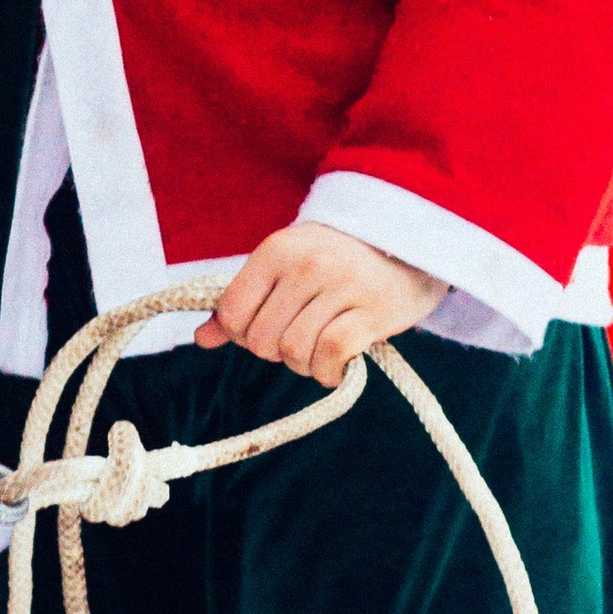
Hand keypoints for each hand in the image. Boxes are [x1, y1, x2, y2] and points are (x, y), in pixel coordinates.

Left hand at [195, 224, 444, 385]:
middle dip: (277, 352)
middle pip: (262, 341)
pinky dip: (327, 372)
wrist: (411, 240)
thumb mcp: (285, 268)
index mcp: (277, 249)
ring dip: (304, 365)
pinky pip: (331, 355)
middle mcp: (307, 264)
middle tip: (301, 339)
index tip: (267, 330)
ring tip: (320, 351)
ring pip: (295, 352)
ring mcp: (342, 285)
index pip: (233, 314)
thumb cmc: (337, 260)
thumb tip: (201, 338)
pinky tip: (335, 367)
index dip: (243, 335)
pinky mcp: (374, 309)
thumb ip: (242, 301)